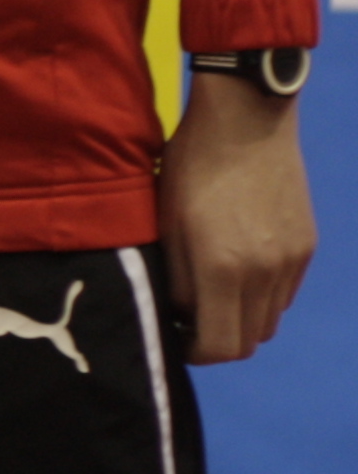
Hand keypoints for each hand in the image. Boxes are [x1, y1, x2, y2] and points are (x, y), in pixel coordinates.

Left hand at [163, 72, 314, 364]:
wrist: (247, 120)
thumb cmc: (191, 166)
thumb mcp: (167, 223)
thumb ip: (175, 279)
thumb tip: (181, 318)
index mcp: (223, 268)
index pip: (220, 346)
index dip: (195, 352)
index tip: (177, 339)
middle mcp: (265, 272)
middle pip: (248, 340)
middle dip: (218, 339)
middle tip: (190, 321)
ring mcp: (291, 260)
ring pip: (268, 319)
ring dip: (241, 318)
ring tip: (212, 293)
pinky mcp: (306, 246)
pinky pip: (284, 292)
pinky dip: (261, 295)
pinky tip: (238, 268)